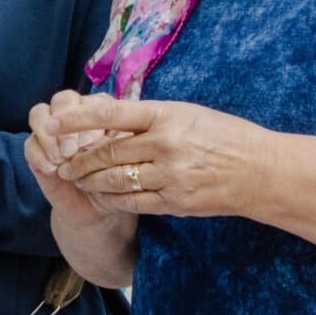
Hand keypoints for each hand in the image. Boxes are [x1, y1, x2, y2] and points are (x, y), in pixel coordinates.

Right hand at [26, 91, 140, 285]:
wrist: (100, 211)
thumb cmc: (119, 182)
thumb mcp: (124, 162)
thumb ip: (113, 145)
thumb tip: (96, 138)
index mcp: (102, 114)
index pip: (92, 100)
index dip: (90, 116)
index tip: (96, 140)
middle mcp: (75, 118)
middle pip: (62, 100)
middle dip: (66, 122)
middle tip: (73, 148)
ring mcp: (52, 134)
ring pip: (39, 114)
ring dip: (49, 135)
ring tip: (61, 159)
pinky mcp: (37, 151)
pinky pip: (29, 142)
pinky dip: (38, 153)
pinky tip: (51, 169)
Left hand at [49, 93, 261, 219]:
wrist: (261, 172)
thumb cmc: (225, 136)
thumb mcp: (189, 113)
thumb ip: (152, 115)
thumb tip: (114, 116)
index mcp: (167, 115)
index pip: (112, 113)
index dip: (78, 118)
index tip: (55, 119)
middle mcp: (165, 143)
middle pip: (108, 150)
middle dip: (79, 157)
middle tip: (61, 159)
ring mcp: (170, 175)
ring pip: (114, 178)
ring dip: (90, 179)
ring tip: (77, 178)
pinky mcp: (174, 201)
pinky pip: (132, 201)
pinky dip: (111, 198)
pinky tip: (101, 195)